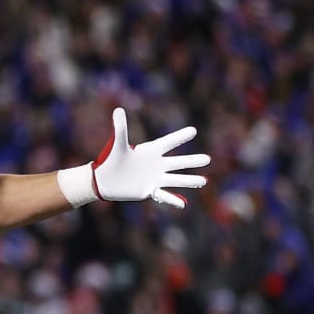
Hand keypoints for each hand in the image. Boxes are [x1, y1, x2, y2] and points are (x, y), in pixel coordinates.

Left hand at [90, 108, 210, 207]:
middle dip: (192, 161)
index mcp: (151, 150)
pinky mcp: (150, 191)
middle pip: (178, 163)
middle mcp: (157, 164)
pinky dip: (173, 200)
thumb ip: (120, 128)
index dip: (180, 137)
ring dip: (189, 181)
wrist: (106, 181)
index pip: (169, 142)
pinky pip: (164, 195)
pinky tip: (183, 204)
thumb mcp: (117, 144)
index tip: (193, 130)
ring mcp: (155, 178)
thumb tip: (118, 109)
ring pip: (176, 179)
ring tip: (204, 181)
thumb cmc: (111, 160)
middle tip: (208, 159)